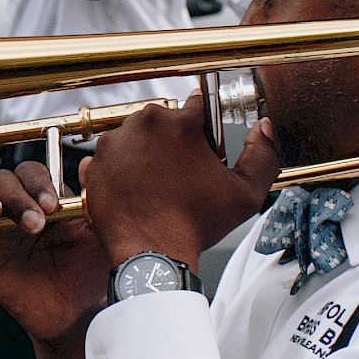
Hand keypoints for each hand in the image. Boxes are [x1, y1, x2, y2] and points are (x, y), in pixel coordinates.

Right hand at [0, 162, 109, 340]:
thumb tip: (90, 164)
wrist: (78, 313)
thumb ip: (92, 200)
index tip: (51, 206)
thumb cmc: (90, 271)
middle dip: (15, 196)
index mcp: (43, 198)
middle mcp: (16, 209)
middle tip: (34, 224)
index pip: (31, 174)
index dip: (38, 184)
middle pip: (0, 181)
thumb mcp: (99, 234)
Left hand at [77, 98, 280, 270]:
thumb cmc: (196, 225)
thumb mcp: (246, 194)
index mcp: (181, 123)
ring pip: (136, 137)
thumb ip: (263, 155)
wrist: (150, 254)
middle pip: (164, 121)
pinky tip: (135, 191)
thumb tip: (264, 128)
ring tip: (156, 184)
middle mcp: (143, 124)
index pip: (199, 104)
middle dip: (173, 140)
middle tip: (181, 173)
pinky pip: (111, 158)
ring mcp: (114, 143)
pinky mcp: (93, 164)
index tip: (203, 144)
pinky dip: (121, 170)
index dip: (205, 127)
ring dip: (145, 153)